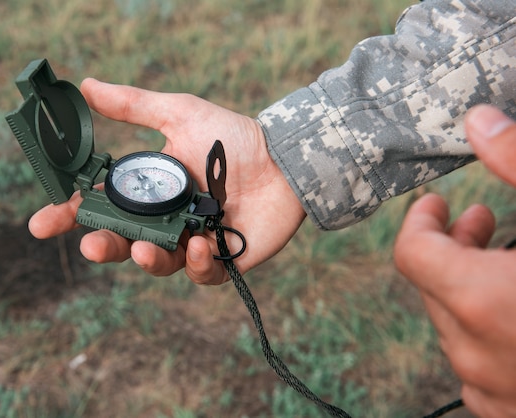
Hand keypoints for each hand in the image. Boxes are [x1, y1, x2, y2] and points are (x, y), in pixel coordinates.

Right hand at [28, 79, 305, 283]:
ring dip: (147, 261)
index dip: (69, 216)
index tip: (41, 224)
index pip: (100, 207)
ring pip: (157, 264)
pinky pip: (201, 274)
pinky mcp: (222, 260)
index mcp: (149, 190)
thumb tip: (85, 85)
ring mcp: (191, 242)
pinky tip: (202, 244)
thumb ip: (132, 106)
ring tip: (148, 250)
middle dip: (102, 247)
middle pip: (122, 243)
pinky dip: (197, 263)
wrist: (284, 158)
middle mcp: (165, 220)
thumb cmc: (232, 137)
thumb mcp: (178, 114)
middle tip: (92, 245)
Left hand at [394, 105, 515, 416]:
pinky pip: (483, 364)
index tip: (438, 203)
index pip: (412, 253)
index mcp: (482, 302)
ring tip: (508, 261)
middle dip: (453, 246)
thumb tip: (479, 123)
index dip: (422, 220)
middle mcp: (477, 354)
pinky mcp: (513, 414)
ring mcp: (495, 392)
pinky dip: (493, 329)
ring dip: (472, 286)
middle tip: (483, 218)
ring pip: (457, 325)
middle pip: (433, 286)